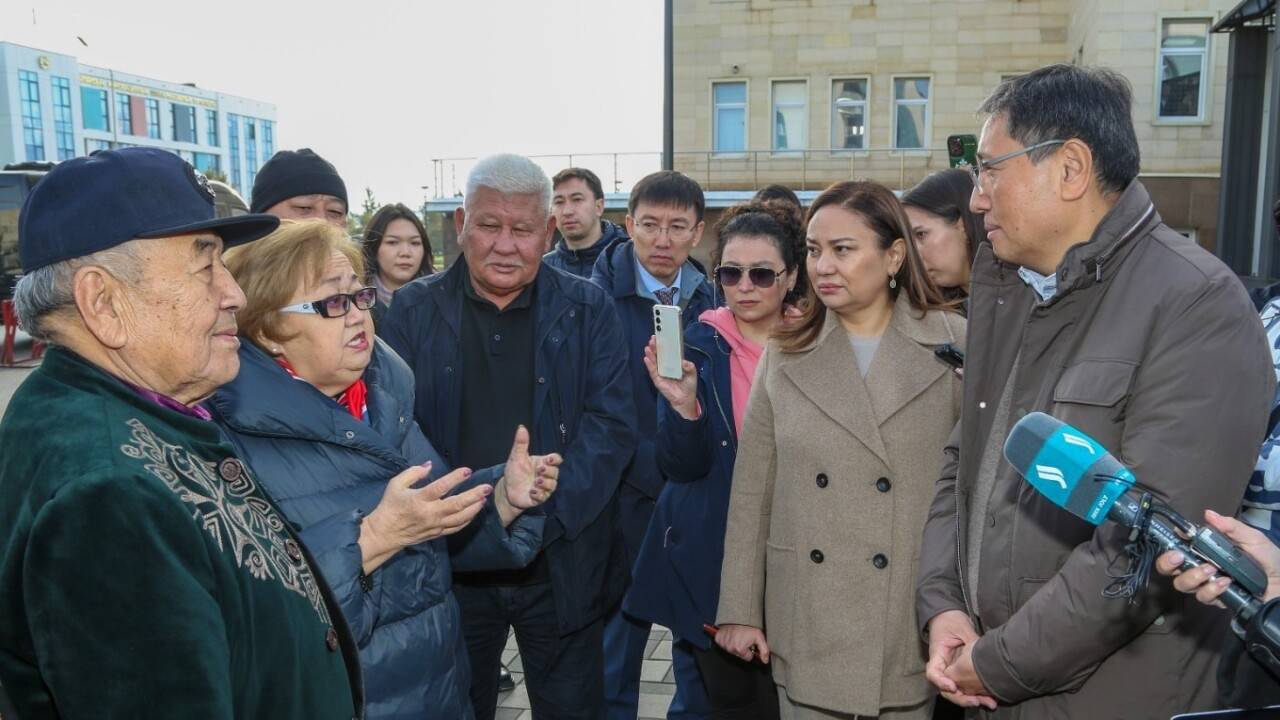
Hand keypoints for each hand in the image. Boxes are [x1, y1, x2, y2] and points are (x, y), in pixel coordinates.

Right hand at [363, 463, 489, 570]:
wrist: (385, 533)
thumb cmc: (390, 506)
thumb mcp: (395, 484)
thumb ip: (413, 473)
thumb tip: (429, 465)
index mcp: (418, 499)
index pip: (440, 487)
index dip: (455, 478)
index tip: (467, 470)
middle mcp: (429, 513)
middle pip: (456, 504)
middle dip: (474, 495)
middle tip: (487, 487)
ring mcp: (435, 525)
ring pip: (460, 518)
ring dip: (474, 508)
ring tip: (484, 499)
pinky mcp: (437, 533)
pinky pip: (456, 528)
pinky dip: (467, 520)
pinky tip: (475, 512)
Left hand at [495, 426, 561, 525]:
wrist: (506, 490)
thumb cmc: (514, 472)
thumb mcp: (516, 457)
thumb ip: (521, 443)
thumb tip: (521, 427)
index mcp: (542, 463)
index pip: (556, 459)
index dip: (555, 459)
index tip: (549, 459)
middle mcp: (545, 475)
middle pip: (555, 472)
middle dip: (549, 471)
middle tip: (540, 469)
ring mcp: (543, 487)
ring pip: (552, 485)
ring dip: (545, 483)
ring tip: (536, 481)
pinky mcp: (539, 498)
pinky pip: (544, 497)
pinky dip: (539, 494)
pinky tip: (532, 491)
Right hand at [642, 336, 698, 420]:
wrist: (685, 400)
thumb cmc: (688, 386)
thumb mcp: (692, 373)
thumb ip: (689, 366)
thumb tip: (683, 361)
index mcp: (674, 363)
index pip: (668, 352)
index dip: (664, 344)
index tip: (661, 336)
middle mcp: (666, 366)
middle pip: (659, 354)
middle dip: (656, 346)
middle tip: (653, 338)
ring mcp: (661, 373)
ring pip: (654, 361)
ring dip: (651, 354)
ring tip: (648, 346)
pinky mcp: (658, 380)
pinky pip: (652, 371)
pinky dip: (649, 364)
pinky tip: (647, 358)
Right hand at [714, 623, 769, 663]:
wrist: (738, 615)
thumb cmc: (749, 626)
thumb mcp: (759, 637)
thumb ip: (764, 651)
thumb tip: (765, 661)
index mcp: (740, 649)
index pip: (748, 657)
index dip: (751, 651)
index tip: (750, 644)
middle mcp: (730, 648)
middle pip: (739, 654)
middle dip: (742, 648)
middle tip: (744, 639)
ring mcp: (723, 644)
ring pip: (731, 650)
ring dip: (734, 645)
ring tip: (738, 636)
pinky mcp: (718, 639)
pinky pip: (723, 644)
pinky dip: (727, 641)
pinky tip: (731, 635)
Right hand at [925, 610, 996, 709]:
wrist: (948, 616)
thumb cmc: (950, 619)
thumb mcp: (961, 627)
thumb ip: (971, 641)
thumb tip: (985, 653)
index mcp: (937, 655)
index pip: (933, 673)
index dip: (941, 682)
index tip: (953, 686)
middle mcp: (943, 667)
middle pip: (946, 689)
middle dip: (961, 698)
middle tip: (977, 701)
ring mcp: (952, 671)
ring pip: (958, 691)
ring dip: (971, 699)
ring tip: (989, 703)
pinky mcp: (961, 672)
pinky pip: (967, 686)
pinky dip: (977, 694)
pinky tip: (991, 698)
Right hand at [1156, 509, 1279, 605]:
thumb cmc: (1268, 559)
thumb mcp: (1253, 539)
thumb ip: (1232, 527)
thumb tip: (1208, 514)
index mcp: (1205, 549)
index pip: (1178, 544)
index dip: (1170, 540)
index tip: (1177, 536)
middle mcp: (1200, 566)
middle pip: (1168, 568)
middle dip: (1167, 562)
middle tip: (1179, 558)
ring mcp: (1206, 584)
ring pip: (1182, 584)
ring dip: (1193, 576)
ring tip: (1211, 570)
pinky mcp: (1216, 599)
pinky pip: (1204, 597)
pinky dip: (1212, 589)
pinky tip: (1225, 583)